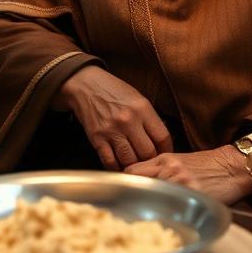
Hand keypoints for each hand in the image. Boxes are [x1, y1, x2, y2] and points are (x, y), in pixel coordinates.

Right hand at [53, 66, 171, 167]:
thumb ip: (149, 118)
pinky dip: (116, 168)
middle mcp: (128, 120)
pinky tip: (119, 166)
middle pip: (148, 153)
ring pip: (130, 161)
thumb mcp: (137, 97)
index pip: (163, 137)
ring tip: (135, 165)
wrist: (85, 84)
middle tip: (149, 162)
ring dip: (134, 166)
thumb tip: (161, 142)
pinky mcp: (97, 138)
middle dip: (150, 160)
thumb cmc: (113, 90)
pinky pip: (110, 162)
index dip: (166, 149)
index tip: (164, 154)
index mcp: (142, 108)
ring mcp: (112, 130)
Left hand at [126, 145, 251, 204]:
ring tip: (146, 216)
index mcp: (163, 159)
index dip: (125, 183)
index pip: (132, 170)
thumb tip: (140, 182)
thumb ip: (159, 169)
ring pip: (153, 195)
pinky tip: (168, 220)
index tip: (123, 192)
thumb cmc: (206, 165)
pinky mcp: (194, 195)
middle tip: (128, 207)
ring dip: (148, 206)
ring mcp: (181, 182)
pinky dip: (168, 214)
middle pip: (137, 182)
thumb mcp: (179, 161)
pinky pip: (174, 207)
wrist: (232, 166)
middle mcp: (169, 169)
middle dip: (131, 195)